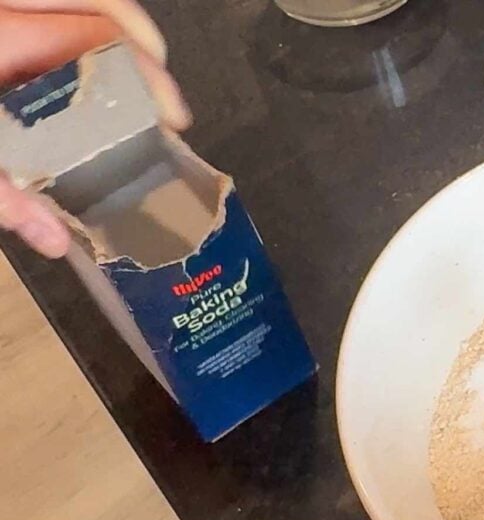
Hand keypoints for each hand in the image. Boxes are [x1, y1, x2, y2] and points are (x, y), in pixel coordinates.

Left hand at [0, 0, 190, 257]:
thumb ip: (2, 196)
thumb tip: (55, 238)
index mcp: (1, 39)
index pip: (99, 40)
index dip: (148, 74)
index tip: (173, 116)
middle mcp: (6, 14)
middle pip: (99, 4)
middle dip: (140, 39)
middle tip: (162, 89)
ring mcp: (5, 16)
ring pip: (76, 3)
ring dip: (111, 34)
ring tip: (134, 73)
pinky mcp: (0, 29)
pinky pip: (47, 12)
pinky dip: (74, 38)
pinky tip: (81, 72)